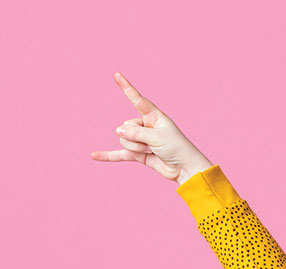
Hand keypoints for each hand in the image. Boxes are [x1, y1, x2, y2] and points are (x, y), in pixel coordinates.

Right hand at [90, 72, 213, 185]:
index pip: (137, 100)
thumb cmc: (177, 149)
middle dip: (136, 137)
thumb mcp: (157, 137)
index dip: (127, 88)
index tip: (117, 75)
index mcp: (155, 117)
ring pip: (124, 140)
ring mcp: (141, 140)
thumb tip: (117, 131)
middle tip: (153, 145)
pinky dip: (107, 155)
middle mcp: (146, 126)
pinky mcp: (138, 154)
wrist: (185, 169)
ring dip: (135, 148)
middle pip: (127, 126)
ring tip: (151, 152)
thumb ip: (136, 132)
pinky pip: (119, 154)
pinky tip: (93, 155)